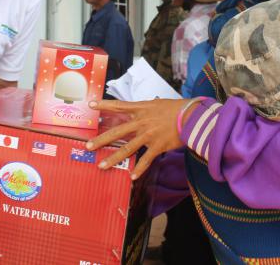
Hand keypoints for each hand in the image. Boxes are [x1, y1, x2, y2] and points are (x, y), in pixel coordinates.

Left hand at [85, 98, 199, 179]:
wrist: (192, 116)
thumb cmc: (176, 108)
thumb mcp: (157, 104)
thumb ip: (144, 109)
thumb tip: (136, 111)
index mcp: (141, 109)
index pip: (119, 106)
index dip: (104, 105)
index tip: (91, 106)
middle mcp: (141, 122)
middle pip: (117, 132)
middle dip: (101, 140)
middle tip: (88, 146)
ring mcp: (149, 135)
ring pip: (127, 149)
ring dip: (114, 159)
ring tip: (102, 166)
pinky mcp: (158, 146)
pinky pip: (146, 160)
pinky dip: (139, 169)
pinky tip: (132, 176)